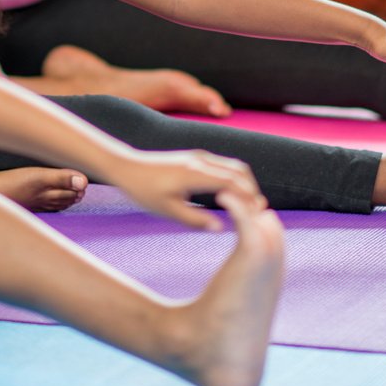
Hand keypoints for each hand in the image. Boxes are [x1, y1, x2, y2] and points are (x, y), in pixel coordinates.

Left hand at [109, 150, 266, 231]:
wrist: (125, 167)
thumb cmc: (143, 191)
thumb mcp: (167, 210)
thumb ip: (194, 220)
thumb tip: (221, 228)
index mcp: (195, 174)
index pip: (232, 183)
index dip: (248, 199)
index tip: (257, 217)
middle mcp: (200, 160)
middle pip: (239, 171)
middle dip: (252, 190)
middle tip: (259, 213)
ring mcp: (199, 156)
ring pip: (233, 165)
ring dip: (245, 183)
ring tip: (250, 206)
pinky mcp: (195, 157)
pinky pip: (224, 165)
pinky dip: (236, 178)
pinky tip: (234, 196)